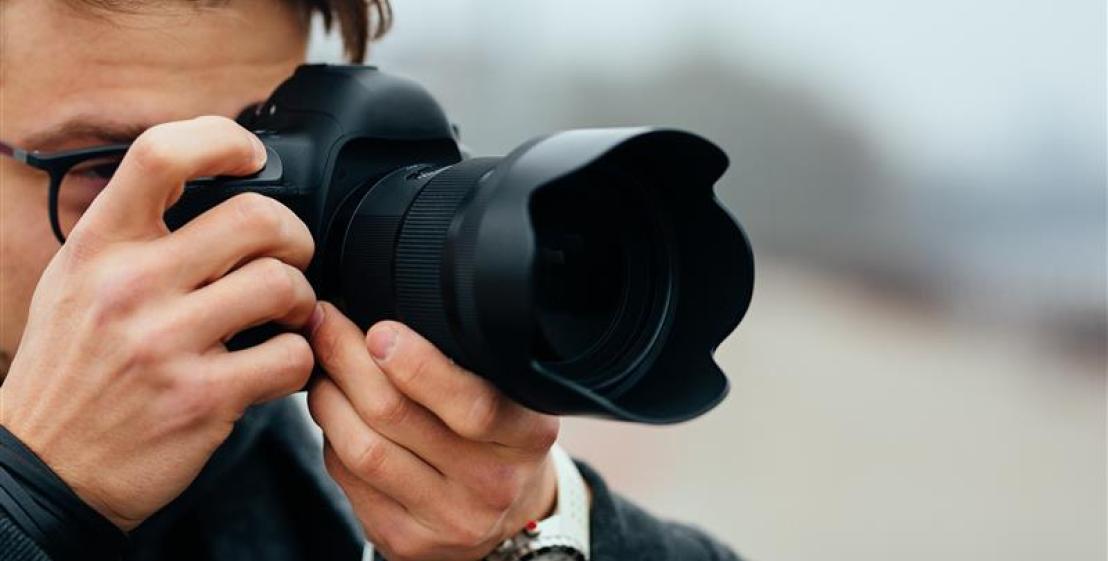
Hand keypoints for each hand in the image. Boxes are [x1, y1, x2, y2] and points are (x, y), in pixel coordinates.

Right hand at [0, 116, 316, 529]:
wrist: (41, 471)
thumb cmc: (69, 372)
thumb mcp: (74, 283)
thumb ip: (131, 234)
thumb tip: (204, 183)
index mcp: (98, 247)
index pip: (161, 154)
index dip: (223, 141)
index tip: (252, 158)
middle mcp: (129, 286)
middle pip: (255, 218)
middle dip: (293, 236)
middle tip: (288, 259)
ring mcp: (166, 344)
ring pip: (282, 285)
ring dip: (301, 300)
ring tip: (284, 316)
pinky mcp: (202, 398)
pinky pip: (291, 356)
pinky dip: (300, 360)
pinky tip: (278, 365)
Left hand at [307, 303, 559, 560]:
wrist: (506, 517)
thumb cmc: (501, 439)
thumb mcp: (513, 397)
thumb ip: (469, 364)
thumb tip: (387, 316)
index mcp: (527, 437)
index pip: (472, 403)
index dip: (418, 365)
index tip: (379, 329)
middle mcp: (492, 484)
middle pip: (397, 418)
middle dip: (348, 360)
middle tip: (326, 323)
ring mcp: (447, 519)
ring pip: (363, 450)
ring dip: (329, 398)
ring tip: (322, 367)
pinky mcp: (406, 540)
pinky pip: (348, 480)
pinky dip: (331, 437)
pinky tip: (335, 413)